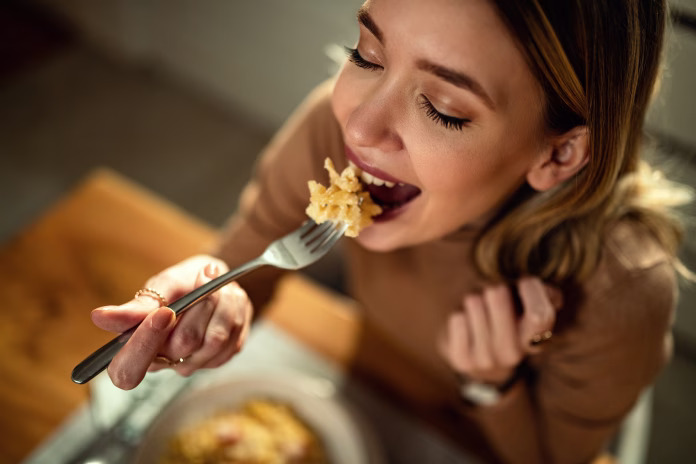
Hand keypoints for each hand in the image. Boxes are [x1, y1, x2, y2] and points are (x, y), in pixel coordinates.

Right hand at [91, 255, 251, 389]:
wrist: (217, 280)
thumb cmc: (182, 283)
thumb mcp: (161, 285)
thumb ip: (138, 306)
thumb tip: (100, 318)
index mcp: (136, 347)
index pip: (127, 370)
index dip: (143, 344)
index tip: (163, 312)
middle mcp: (164, 361)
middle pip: (183, 345)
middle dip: (199, 306)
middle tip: (204, 277)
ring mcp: (194, 362)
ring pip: (214, 340)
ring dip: (222, 304)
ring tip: (219, 285)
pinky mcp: (220, 358)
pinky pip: (233, 338)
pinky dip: (235, 311)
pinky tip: (228, 299)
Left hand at [438, 277, 561, 385]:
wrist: (483, 361)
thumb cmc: (509, 321)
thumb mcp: (529, 307)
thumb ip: (541, 294)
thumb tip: (544, 289)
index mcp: (536, 340)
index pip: (540, 314)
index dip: (531, 290)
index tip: (524, 282)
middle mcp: (513, 354)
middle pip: (497, 295)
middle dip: (494, 287)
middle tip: (494, 296)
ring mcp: (486, 360)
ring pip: (474, 302)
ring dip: (474, 299)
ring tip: (480, 312)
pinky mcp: (462, 360)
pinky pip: (458, 318)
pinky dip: (460, 314)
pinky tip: (467, 325)